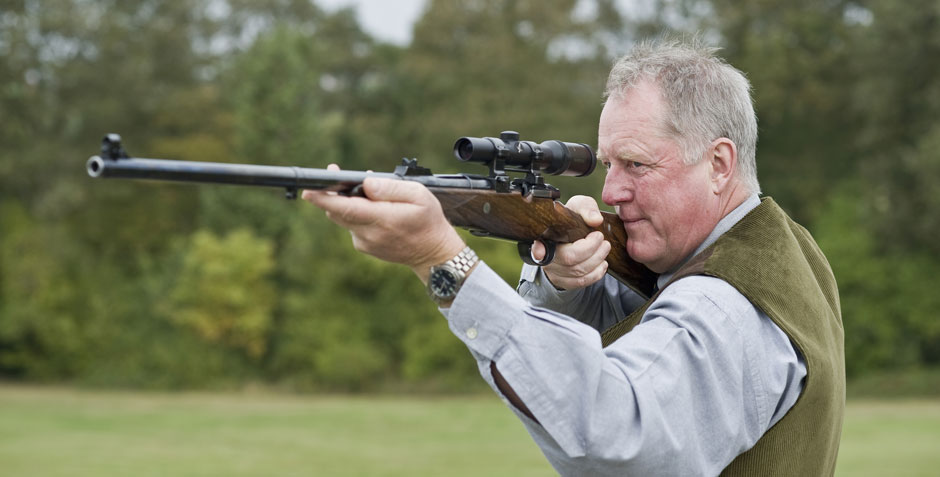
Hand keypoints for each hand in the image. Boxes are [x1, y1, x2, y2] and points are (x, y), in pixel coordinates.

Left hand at [302, 165, 465, 282]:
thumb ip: (390, 188)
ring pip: (343, 218)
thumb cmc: (428, 220)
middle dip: (332, 193)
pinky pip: (352, 225)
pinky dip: (356, 214)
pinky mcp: (363, 246)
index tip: (308, 191)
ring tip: (366, 192)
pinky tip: (373, 210)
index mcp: (382, 219)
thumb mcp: (419, 195)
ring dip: (347, 203)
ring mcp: (364, 243)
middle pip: (338, 212)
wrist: (432, 253)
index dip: (324, 199)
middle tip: (335, 174)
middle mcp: (369, 234)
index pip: (346, 209)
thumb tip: (365, 183)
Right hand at [531, 195, 610, 289]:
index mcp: (544, 236)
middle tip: (601, 238)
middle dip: (590, 249)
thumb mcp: (579, 207)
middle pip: (568, 259)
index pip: (536, 245)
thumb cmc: (572, 220)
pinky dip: (595, 274)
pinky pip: (580, 282)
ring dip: (597, 260)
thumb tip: (595, 220)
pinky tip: (602, 263)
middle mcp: (545, 256)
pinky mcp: (562, 281)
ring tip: (605, 247)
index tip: (539, 251)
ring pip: (576, 272)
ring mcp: (553, 271)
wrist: (573, 235)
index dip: (537, 250)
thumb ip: (587, 209)